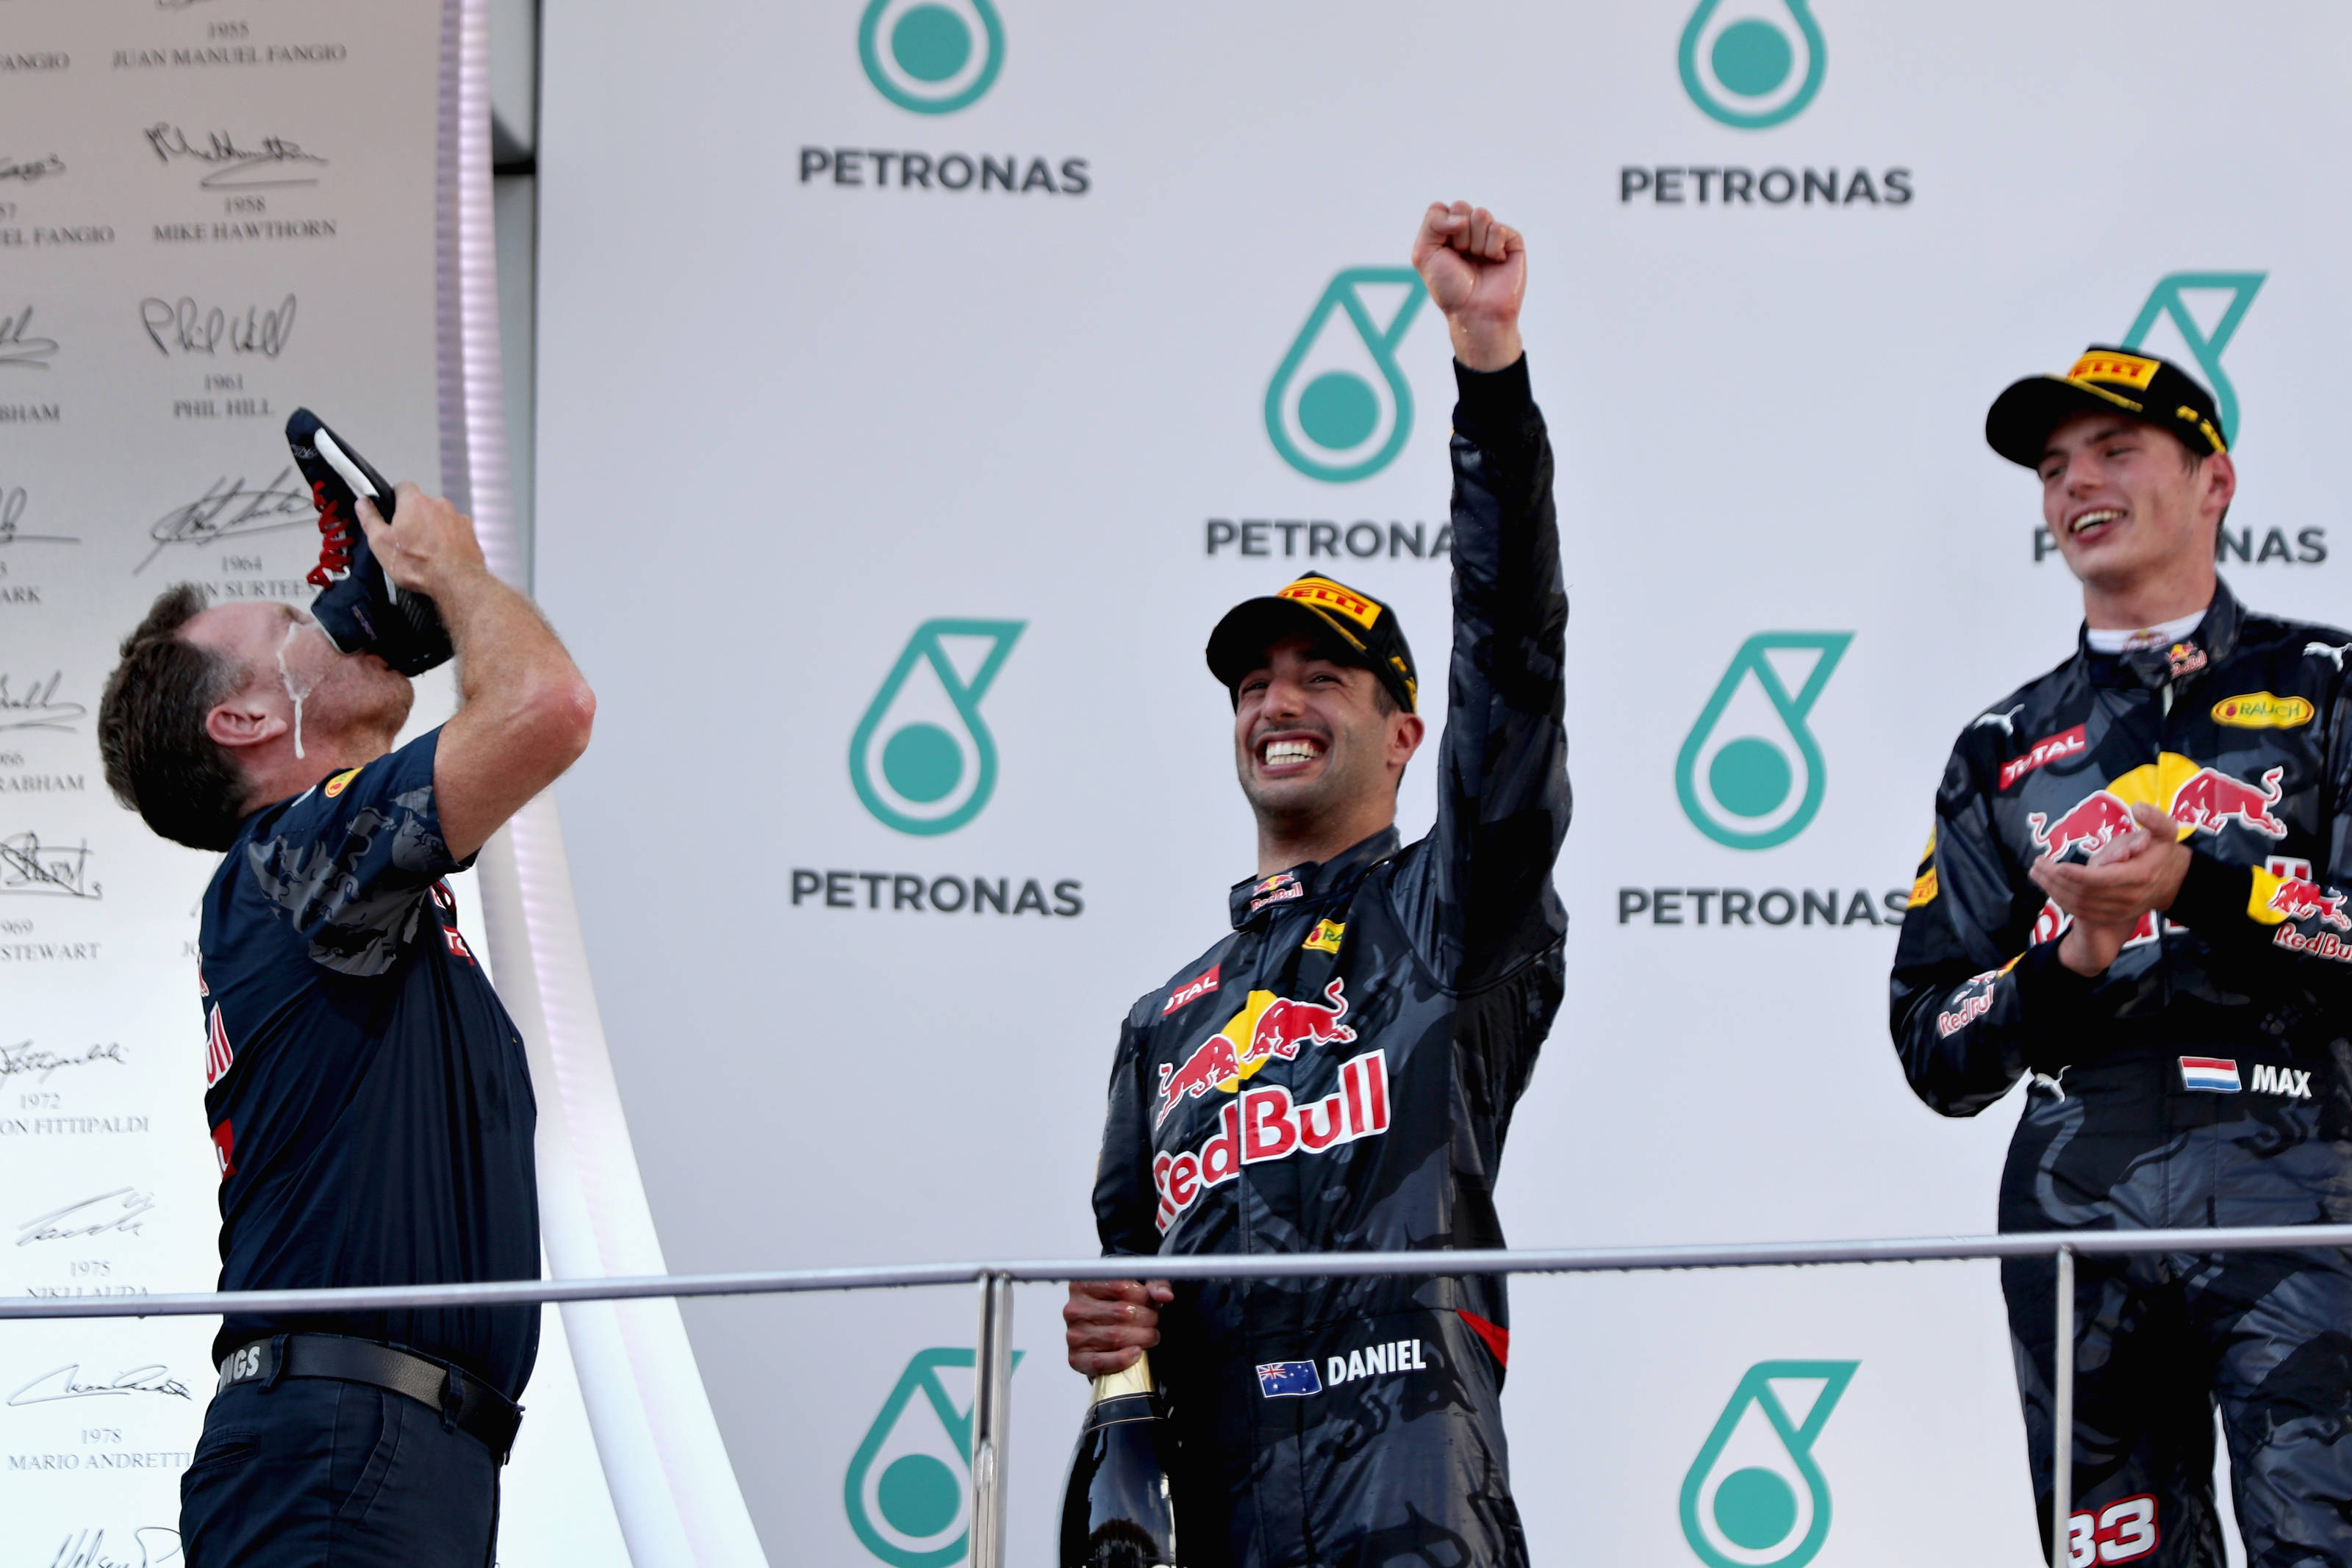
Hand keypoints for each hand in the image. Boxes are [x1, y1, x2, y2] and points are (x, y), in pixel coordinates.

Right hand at [355, 481, 485, 600]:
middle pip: (421, 504)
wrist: (456, 581)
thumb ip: (370, 518)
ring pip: (439, 518)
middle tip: (407, 540)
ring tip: (425, 551)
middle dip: (413, 518)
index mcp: (415, 502)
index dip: (395, 499)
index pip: (402, 487)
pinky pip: (454, 530)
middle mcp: (439, 504)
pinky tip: (442, 554)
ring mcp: (457, 517)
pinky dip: (447, 539)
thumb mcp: (380, 542)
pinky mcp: (469, 532)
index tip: (392, 513)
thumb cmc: (419, 564)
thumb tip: (363, 504)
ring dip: (431, 529)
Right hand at [1063, 1278, 1171, 1375]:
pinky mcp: (1076, 1358)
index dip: (1144, 1297)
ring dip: (1142, 1338)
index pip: (1121, 1287)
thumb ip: (1153, 1286)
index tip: (1153, 1303)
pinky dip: (1123, 1358)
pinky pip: (1101, 1361)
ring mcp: (1074, 1334)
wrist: (1100, 1337)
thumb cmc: (1117, 1309)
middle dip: (1147, 1318)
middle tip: (1154, 1322)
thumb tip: (1165, 1295)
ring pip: (1115, 1336)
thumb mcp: (1135, 1289)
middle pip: (1121, 1312)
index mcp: (1084, 1284)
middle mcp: (1074, 1308)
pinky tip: (1136, 1352)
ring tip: (1150, 1336)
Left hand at [1411, 201, 1524, 371]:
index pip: (1441, 209)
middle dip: (1458, 236)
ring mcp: (1490, 235)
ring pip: (1481, 215)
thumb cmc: (1449, 287)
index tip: (1443, 252)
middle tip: (1462, 258)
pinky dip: (1493, 248)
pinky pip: (1498, 228)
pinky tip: (1495, 262)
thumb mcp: (1423, 254)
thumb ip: (1433, 222)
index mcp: (1447, 234)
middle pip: (1461, 207)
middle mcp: (1469, 231)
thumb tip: (1462, 216)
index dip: (1441, 229)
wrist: (1475, 311)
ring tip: (1479, 262)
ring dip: (1475, 243)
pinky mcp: (1511, 241)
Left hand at [2032, 801, 2190, 974]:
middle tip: (2037, 864)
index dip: (2077, 875)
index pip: (2103, 879)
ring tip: (2037, 872)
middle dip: (2057, 880)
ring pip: (2080, 905)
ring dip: (2054, 890)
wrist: (2171, 881)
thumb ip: (2154, 819)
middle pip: (2085, 893)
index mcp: (2139, 874)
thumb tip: (2138, 808)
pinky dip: (2063, 901)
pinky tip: (2050, 887)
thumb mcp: (2166, 831)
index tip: (2057, 865)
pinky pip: (2082, 913)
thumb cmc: (2161, 850)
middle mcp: (2129, 896)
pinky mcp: (2113, 916)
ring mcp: (2120, 909)